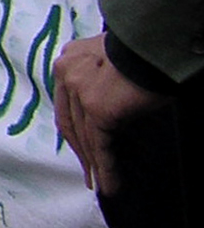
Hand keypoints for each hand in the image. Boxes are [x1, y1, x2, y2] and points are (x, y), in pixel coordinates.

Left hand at [52, 33, 164, 194]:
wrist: (161, 41)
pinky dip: (106, 168)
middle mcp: (67, 71)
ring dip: (95, 166)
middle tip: (91, 176)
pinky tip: (110, 185)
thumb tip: (106, 114)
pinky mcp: (97, 107)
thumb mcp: (114, 61)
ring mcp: (79, 89)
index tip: (83, 149)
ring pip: (85, 137)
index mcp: (69, 58)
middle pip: (70, 122)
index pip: (67, 103)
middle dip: (82, 152)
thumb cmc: (147, 50)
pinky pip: (100, 144)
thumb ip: (101, 79)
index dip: (75, 130)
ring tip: (104, 186)